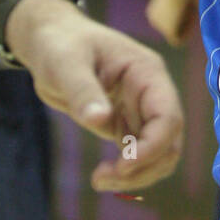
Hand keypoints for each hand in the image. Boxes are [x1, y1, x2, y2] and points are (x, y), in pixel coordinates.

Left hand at [6, 0, 183, 189]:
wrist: (50, 40)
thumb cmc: (60, 43)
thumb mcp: (66, 64)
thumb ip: (84, 91)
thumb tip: (100, 120)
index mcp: (147, 72)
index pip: (168, 116)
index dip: (153, 146)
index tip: (122, 166)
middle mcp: (151, 92)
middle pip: (169, 140)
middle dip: (144, 166)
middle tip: (104, 178)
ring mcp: (140, 109)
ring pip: (158, 152)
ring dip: (137, 174)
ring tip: (100, 180)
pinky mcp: (125, 122)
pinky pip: (139, 153)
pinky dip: (127, 171)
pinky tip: (101, 175)